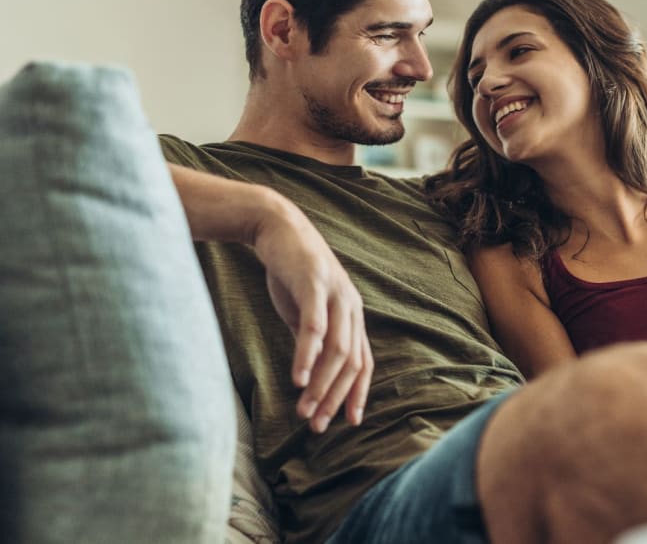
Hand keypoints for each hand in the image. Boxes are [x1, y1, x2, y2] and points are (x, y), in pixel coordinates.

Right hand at [251, 197, 373, 433]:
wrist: (277, 227)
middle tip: (318, 426)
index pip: (363, 362)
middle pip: (351, 362)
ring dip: (320, 384)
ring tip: (305, 411)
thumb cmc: (291, 272)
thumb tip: (311, 373)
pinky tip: (297, 378)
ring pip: (336, 350)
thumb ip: (313, 340)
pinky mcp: (314, 284)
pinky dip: (308, 354)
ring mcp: (335, 294)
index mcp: (351, 315)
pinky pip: (315, 325)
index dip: (357, 394)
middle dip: (335, 398)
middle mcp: (350, 307)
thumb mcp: (305, 310)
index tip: (348, 423)